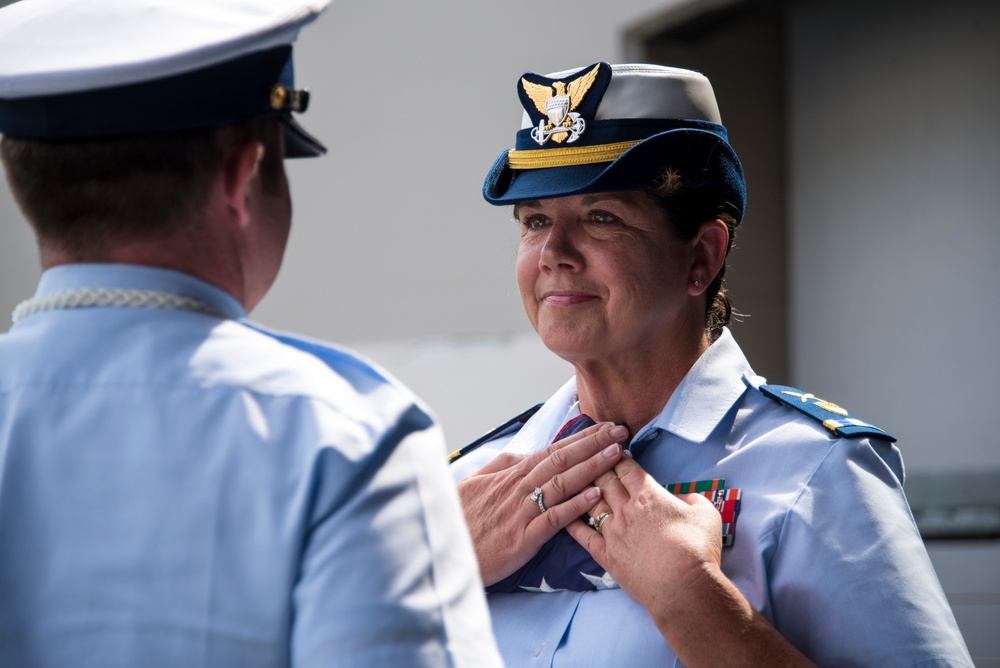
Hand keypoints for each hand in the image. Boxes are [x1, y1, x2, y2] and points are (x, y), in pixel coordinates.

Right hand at [457, 422, 625, 585]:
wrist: (444, 550)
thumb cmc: (460, 519)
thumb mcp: (474, 483)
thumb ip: (500, 467)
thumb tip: (523, 454)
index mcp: (511, 474)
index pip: (553, 450)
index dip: (581, 438)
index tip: (605, 427)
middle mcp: (519, 487)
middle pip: (562, 459)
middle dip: (594, 444)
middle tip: (621, 431)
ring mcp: (522, 511)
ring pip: (562, 483)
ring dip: (592, 467)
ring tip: (616, 454)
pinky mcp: (523, 537)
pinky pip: (554, 518)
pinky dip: (576, 505)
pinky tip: (595, 495)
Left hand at [568, 455, 816, 666]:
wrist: (684, 589)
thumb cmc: (697, 549)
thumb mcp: (706, 514)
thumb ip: (692, 499)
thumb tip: (682, 499)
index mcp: (648, 494)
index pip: (626, 467)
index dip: (617, 454)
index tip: (610, 447)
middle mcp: (625, 509)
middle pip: (604, 479)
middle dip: (596, 465)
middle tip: (589, 456)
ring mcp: (612, 532)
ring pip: (590, 502)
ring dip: (582, 488)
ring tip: (574, 479)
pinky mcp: (605, 555)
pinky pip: (582, 534)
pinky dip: (571, 521)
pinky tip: (563, 513)